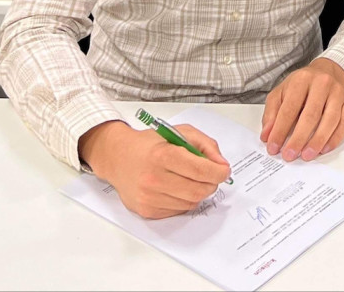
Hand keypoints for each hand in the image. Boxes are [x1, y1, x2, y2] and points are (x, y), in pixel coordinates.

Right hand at [78, 120, 230, 218]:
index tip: (224, 170)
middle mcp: (154, 178)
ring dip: (198, 192)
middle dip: (212, 183)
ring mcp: (149, 197)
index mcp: (163, 155)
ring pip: (190, 202)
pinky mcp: (147, 211)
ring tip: (192, 179)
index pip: (200, 169)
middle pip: (198, 190)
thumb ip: (205, 145)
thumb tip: (222, 164)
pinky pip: (178, 210)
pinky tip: (178, 187)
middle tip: (212, 176)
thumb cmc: (151, 144)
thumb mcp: (180, 132)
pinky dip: (185, 200)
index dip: (218, 172)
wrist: (119, 158)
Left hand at [261, 58, 343, 161]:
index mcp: (301, 79)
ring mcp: (337, 92)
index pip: (289, 108)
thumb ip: (272, 113)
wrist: (326, 71)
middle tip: (290, 154)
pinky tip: (324, 148)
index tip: (273, 147)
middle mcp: (322, 83)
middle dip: (299, 138)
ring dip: (318, 141)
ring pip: (330, 120)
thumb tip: (267, 135)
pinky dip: (335, 138)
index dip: (280, 130)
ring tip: (307, 155)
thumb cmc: (301, 85)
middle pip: (311, 115)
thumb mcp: (281, 92)